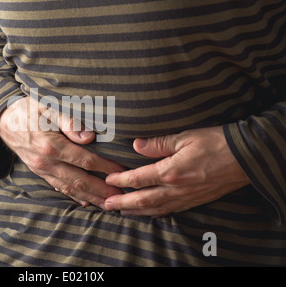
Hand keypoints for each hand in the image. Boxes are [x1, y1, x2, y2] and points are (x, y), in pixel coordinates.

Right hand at [0, 96, 124, 207]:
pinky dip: (73, 196)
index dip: (106, 168)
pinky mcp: (39, 172)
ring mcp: (42, 170)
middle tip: (121, 197)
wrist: (3, 120)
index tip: (122, 172)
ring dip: (90, 197)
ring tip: (108, 204)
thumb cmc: (28, 109)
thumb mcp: (47, 107)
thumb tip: (89, 137)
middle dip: (102, 190)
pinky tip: (85, 201)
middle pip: (80, 180)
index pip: (86, 161)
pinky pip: (58, 187)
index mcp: (51, 146)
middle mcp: (47, 163)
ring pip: (70, 188)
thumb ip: (68, 121)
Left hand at [104, 126, 249, 216]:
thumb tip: (135, 145)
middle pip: (142, 199)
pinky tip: (149, 214)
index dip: (121, 181)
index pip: (138, 179)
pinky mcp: (195, 200)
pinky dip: (156, 214)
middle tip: (106, 205)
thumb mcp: (185, 137)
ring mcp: (186, 197)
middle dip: (122, 202)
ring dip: (136, 211)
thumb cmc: (216, 142)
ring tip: (121, 212)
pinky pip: (171, 211)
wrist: (246, 157)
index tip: (108, 181)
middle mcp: (176, 188)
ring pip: (155, 208)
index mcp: (171, 171)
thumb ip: (158, 143)